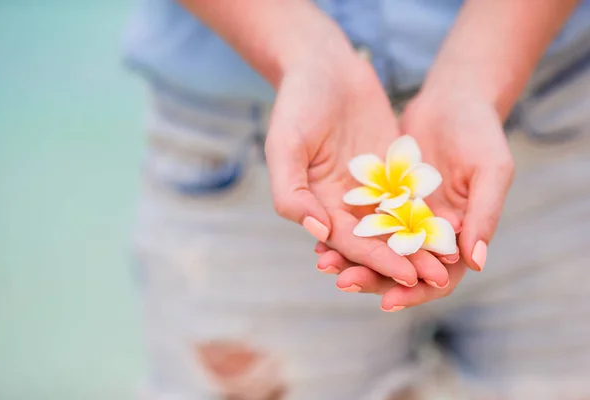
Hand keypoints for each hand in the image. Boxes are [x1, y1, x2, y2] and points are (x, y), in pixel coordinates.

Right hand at [265, 45, 448, 286]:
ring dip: (419, 244)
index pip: (347, 241)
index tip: (405, 276)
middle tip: (436, 279)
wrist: (323, 66)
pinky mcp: (390, 169)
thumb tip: (320, 232)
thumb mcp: (284, 145)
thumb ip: (292, 193)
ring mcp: (368, 186)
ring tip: (448, 262)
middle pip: (375, 240)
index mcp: (316, 204)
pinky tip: (452, 225)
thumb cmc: (297, 104)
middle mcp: (342, 202)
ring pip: (396, 223)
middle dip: (403, 260)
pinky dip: (427, 212)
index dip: (375, 260)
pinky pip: (410, 195)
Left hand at [314, 90, 513, 308]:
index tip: (387, 301)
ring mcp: (404, 214)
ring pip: (376, 247)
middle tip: (343, 281)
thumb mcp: (491, 170)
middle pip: (400, 267)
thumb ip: (485, 214)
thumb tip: (476, 263)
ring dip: (352, 258)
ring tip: (324, 262)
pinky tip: (321, 234)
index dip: (414, 292)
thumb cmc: (481, 133)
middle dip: (372, 277)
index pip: (437, 278)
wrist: (453, 99)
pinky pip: (361, 220)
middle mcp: (429, 231)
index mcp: (459, 236)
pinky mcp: (383, 196)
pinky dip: (345, 229)